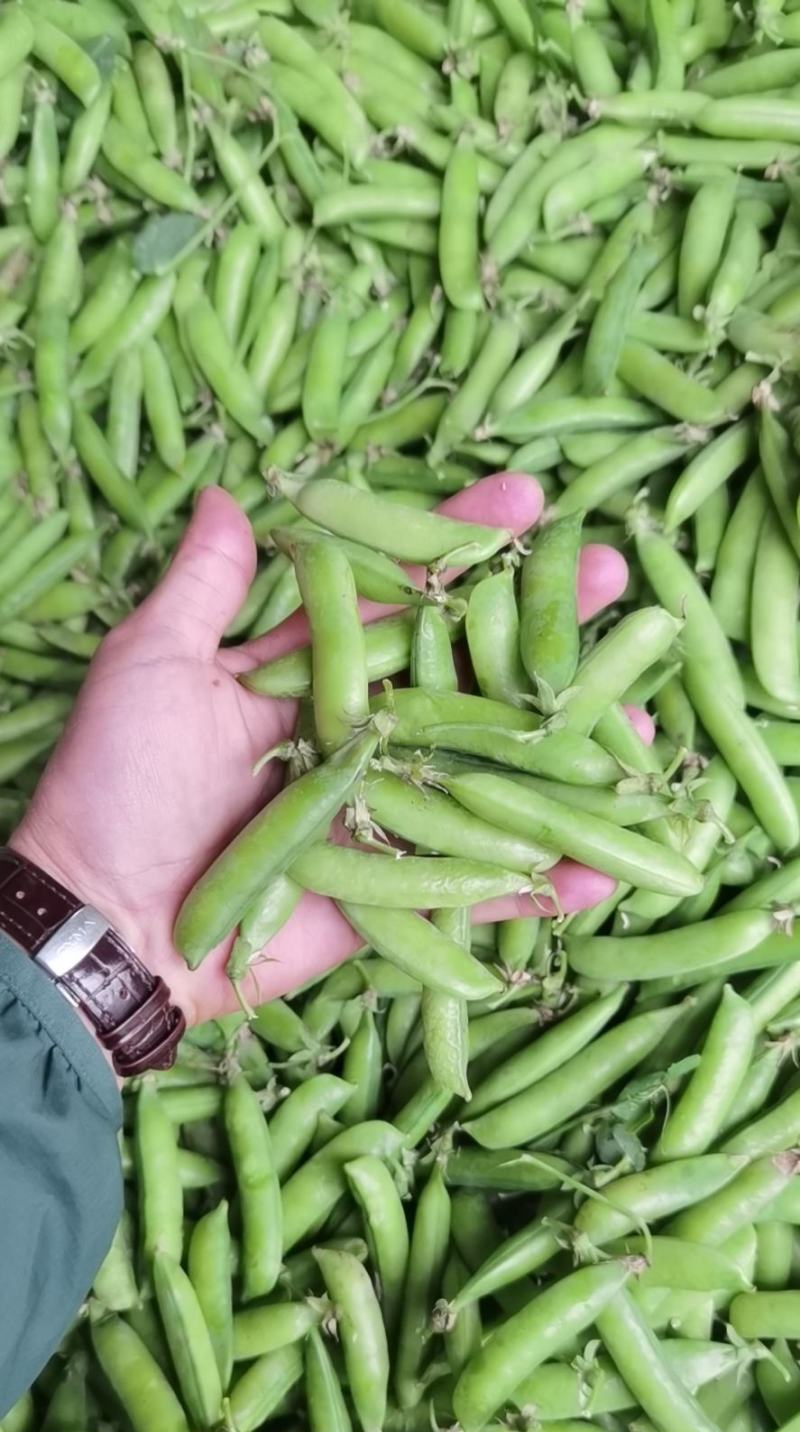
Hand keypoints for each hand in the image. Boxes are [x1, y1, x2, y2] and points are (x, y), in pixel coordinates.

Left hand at [12, 476, 628, 1026]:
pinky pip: (474, 886)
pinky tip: (607, 862)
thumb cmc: (116, 786)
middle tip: (610, 577)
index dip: (460, 547)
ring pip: (489, 773)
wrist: (107, 919)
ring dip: (569, 747)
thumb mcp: (150, 667)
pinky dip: (538, 883)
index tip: (527, 502)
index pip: (401, 596)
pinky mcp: (390, 894)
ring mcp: (381, 814)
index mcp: (308, 674)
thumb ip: (203, 589)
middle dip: (540, 626)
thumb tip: (227, 496)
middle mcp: (357, 736)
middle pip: (466, 673)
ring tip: (646, 714)